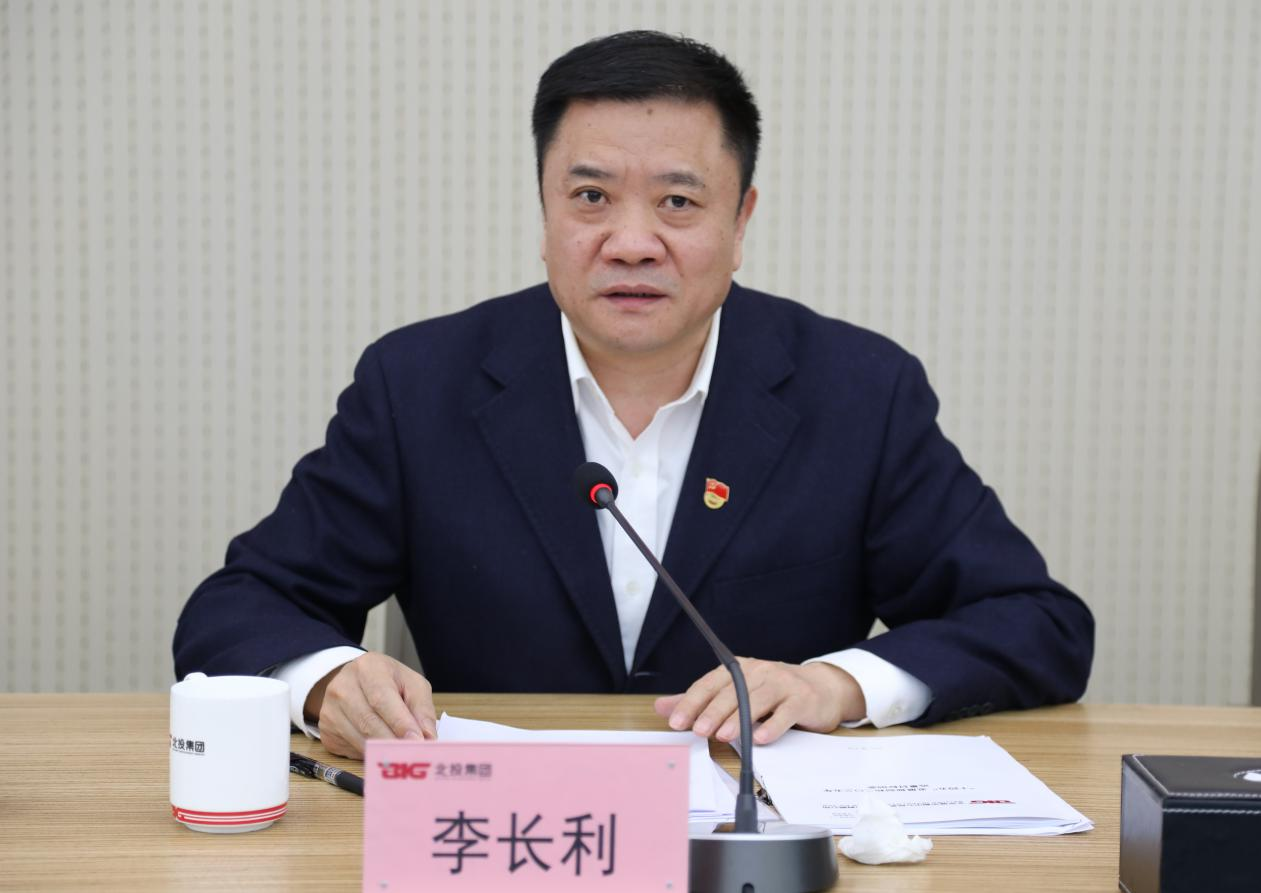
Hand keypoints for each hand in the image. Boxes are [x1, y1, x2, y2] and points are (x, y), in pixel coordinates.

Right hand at [304, 652, 437, 758]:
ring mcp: (330, 710)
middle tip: (414, 756)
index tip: (416, 741)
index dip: (400, 723)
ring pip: (359, 740)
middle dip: (393, 742)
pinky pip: (350, 750)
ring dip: (383, 752)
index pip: (382, 698)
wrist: (354, 681)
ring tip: (403, 758)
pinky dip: (369, 755)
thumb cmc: (388, 682)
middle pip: (368, 722)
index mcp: (368, 668)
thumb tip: (428, 738)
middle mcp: (342, 687)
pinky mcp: (326, 731)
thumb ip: (422, 709)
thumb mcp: (411, 684)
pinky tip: (382, 752)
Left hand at [653, 658, 866, 745]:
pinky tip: (760, 739)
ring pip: (756, 700)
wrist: (820, 689)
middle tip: (698, 730)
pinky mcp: (802, 699)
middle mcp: (759, 672)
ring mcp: (782, 684)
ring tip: (723, 736)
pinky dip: (772, 726)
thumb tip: (661, 707)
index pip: (710, 683)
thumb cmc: (773, 693)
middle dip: (712, 711)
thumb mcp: (736, 693)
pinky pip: (786, 713)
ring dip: (738, 719)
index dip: (692, 702)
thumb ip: (700, 701)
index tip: (676, 721)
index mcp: (739, 669)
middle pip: (732, 691)